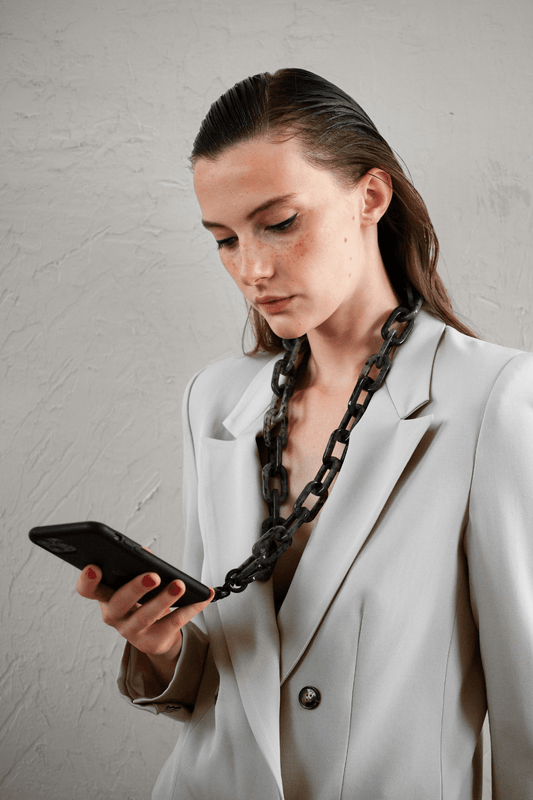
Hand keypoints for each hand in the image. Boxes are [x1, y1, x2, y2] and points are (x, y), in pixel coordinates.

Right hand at [76, 565, 213, 674]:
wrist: (155, 633)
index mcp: (105, 595)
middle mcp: (114, 615)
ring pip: (146, 617)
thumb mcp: (135, 580)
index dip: (87, 580)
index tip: (94, 566)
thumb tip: (145, 553)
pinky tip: (203, 596)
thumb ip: (137, 563)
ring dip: (164, 599)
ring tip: (179, 585)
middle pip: (119, 603)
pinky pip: (174, 623)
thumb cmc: (141, 599)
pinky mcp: (153, 641)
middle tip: (152, 576)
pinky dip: (192, 607)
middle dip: (135, 588)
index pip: (88, 589)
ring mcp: (132, 631)